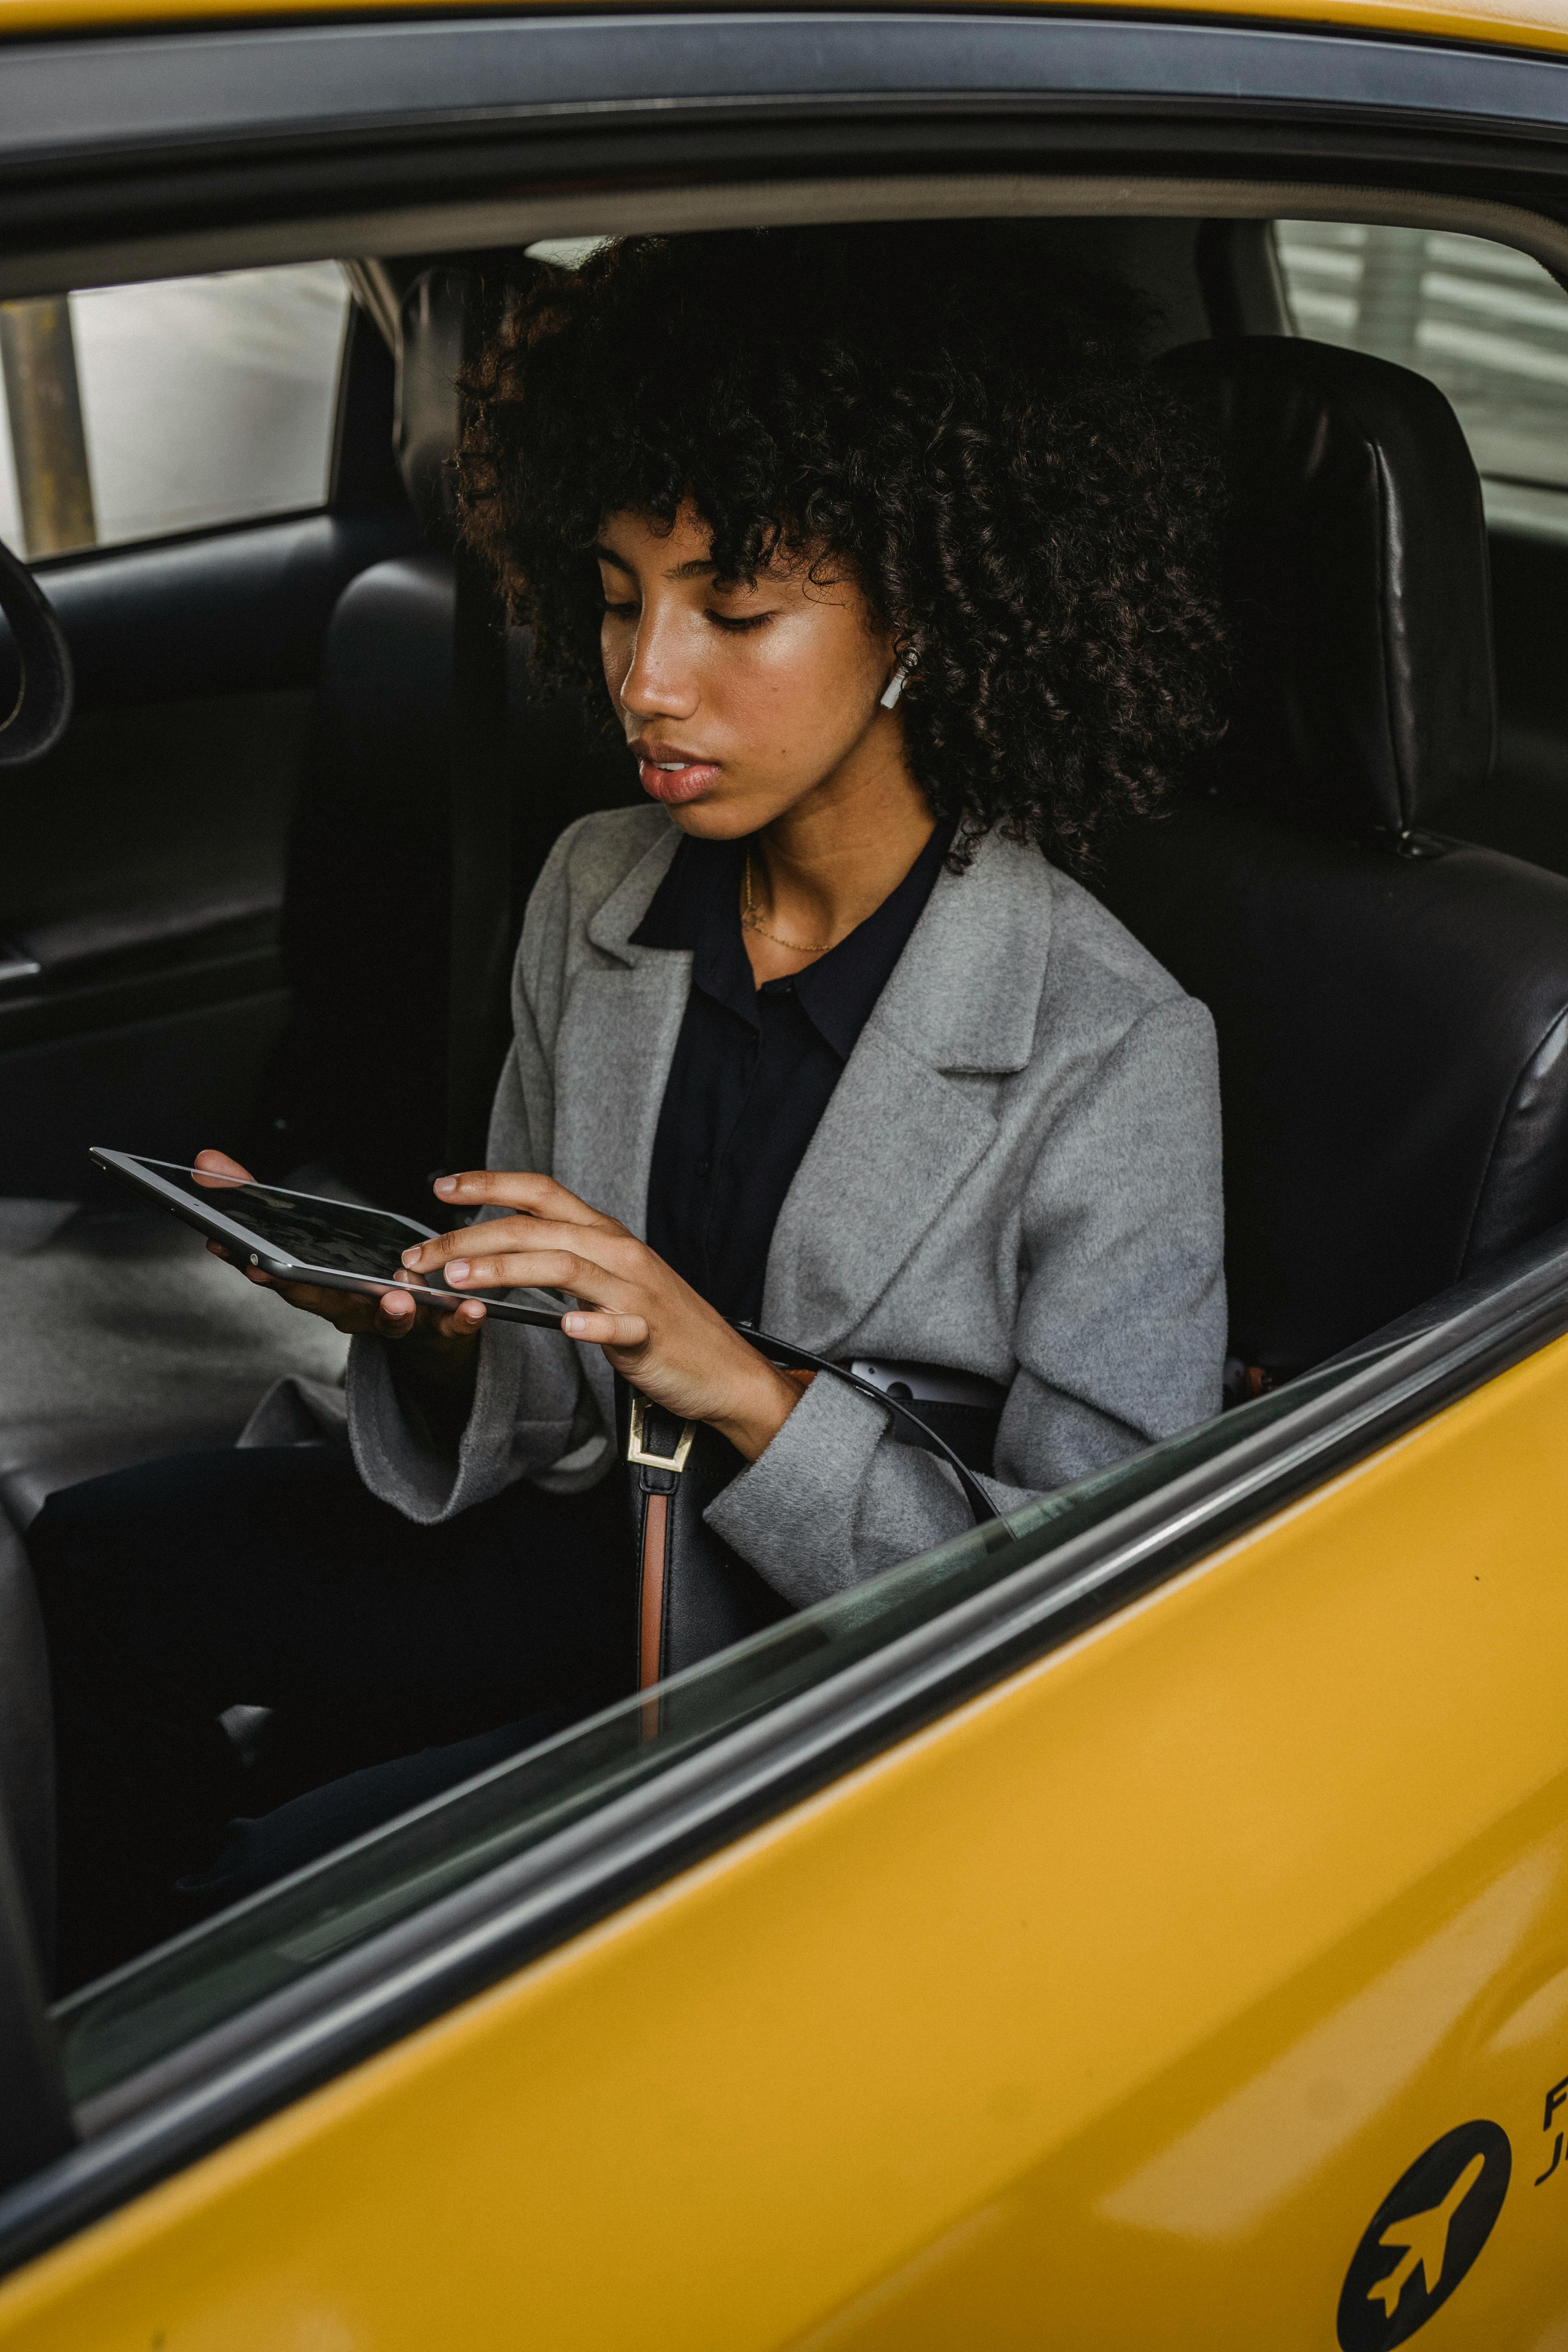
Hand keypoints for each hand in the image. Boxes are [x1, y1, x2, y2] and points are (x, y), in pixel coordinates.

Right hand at [192, 1150, 484, 1374]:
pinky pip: (449, 1328)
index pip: (277, 1273)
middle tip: (295, 1277)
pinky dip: (460, 1320)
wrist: (422, 1336)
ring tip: (398, 1298)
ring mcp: (394, 1323)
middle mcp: (350, 1311)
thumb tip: (206, 1163)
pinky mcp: (439, 1330)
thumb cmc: (359, 1282)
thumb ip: (257, 1201)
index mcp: (318, 1287)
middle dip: (306, 1288)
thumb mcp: (311, 1240)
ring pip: (389, 1322)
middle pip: (324, 1301)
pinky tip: (474, 1307)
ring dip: (390, 1311)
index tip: (222, 1244)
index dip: (248, 1258)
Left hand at [400, 1169, 804, 1461]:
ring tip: (458, 1280)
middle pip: (535, 1228)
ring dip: (506, 1269)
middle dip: (470, 1237)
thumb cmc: (663, 1322)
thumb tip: (507, 1247)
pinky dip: (592, 1324)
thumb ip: (566, 1256)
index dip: (490, 1183)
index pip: (541, 1192)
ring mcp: (636, 1292)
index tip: (442, 1186)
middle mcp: (618, 1252)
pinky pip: (620, 1324)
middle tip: (422, 1256)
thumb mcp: (612, 1275)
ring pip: (564, 1267)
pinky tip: (566, 1329)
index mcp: (604, 1234)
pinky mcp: (650, 1334)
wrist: (723, 1370)